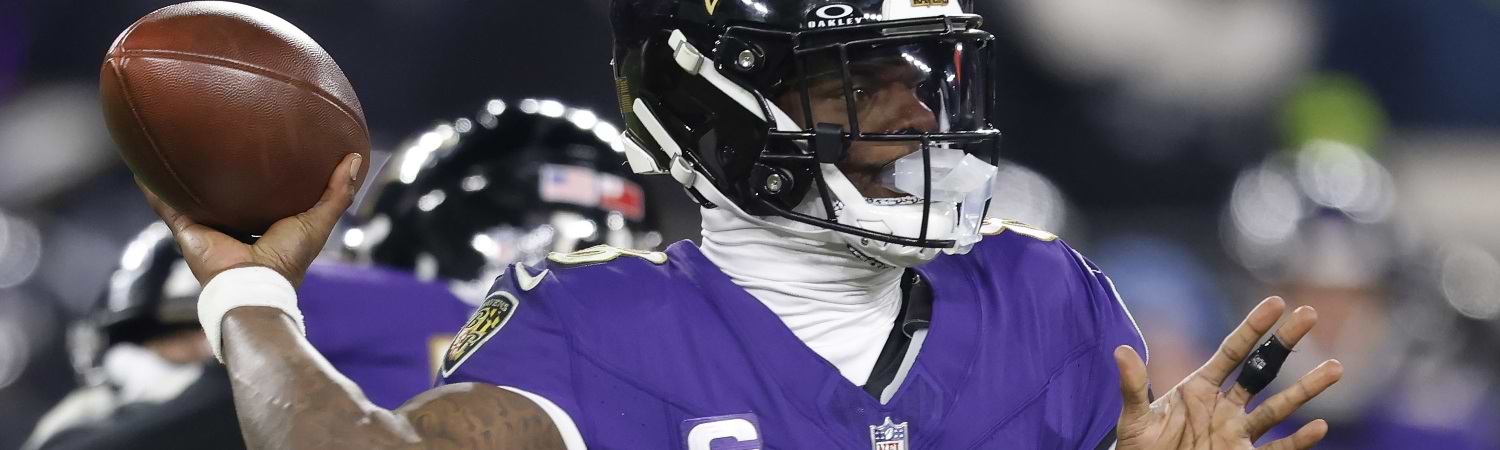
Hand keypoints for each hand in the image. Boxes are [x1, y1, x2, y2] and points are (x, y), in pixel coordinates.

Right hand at [139, 154, 361, 286]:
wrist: (254, 286)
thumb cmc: (289, 260)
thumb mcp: (319, 221)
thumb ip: (337, 192)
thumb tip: (356, 157)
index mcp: (262, 222)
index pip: (260, 191)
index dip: (261, 171)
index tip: (263, 144)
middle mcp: (233, 223)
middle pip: (223, 190)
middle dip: (219, 167)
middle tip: (215, 134)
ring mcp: (208, 226)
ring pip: (190, 194)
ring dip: (180, 173)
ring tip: (172, 142)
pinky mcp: (187, 230)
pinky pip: (164, 206)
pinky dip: (152, 189)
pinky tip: (141, 167)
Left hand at [1115, 296, 1343, 449]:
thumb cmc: (1139, 448)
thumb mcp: (1133, 418)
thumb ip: (1133, 386)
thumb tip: (1119, 351)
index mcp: (1200, 388)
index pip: (1233, 351)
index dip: (1253, 327)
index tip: (1277, 303)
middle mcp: (1225, 406)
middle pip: (1262, 369)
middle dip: (1285, 343)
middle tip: (1310, 314)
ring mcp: (1237, 433)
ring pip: (1279, 407)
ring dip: (1307, 389)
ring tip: (1336, 368)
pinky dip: (1298, 441)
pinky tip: (1318, 428)